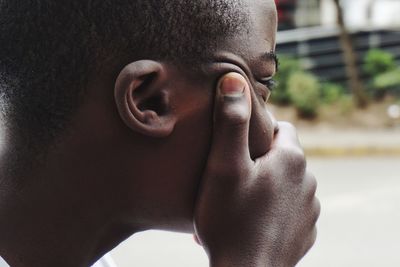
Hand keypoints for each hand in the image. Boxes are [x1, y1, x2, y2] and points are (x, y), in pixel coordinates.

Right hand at [194, 73, 319, 266]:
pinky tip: (250, 219)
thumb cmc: (229, 219)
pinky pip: (288, 209)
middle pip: (283, 157)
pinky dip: (271, 209)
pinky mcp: (305, 232)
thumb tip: (234, 79)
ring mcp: (309, 210)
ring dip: (265, 185)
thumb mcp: (224, 166)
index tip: (237, 142)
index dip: (257, 130)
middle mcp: (308, 181)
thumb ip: (231, 121)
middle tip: (231, 172)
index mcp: (291, 159)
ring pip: (285, 184)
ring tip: (238, 198)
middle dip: (260, 159)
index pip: (281, 128)